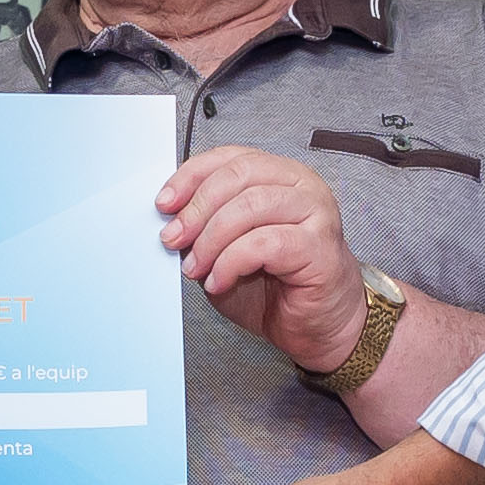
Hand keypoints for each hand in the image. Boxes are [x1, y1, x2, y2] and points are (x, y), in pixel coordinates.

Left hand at [159, 146, 369, 373]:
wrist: (318, 326)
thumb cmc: (277, 286)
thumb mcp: (227, 250)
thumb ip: (205, 228)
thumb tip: (171, 220)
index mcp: (279, 176)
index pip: (231, 158)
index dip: (191, 176)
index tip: (164, 204)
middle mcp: (301, 186)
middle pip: (239, 175)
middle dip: (197, 208)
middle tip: (174, 239)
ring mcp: (316, 213)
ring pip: (251, 205)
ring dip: (212, 239)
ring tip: (196, 268)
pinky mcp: (320, 246)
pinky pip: (264, 243)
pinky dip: (231, 262)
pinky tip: (219, 281)